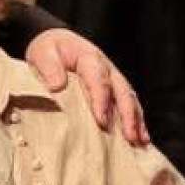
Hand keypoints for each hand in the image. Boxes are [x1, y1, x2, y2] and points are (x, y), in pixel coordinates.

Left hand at [24, 28, 147, 145]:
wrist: (56, 43)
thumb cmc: (49, 51)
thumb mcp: (43, 53)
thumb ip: (49, 67)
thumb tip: (58, 86)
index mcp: (89, 59)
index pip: (99, 80)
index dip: (101, 100)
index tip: (101, 121)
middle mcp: (106, 68)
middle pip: (121, 91)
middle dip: (127, 115)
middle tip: (129, 137)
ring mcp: (113, 79)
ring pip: (129, 99)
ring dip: (136, 120)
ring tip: (140, 142)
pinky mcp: (114, 89)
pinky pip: (129, 105)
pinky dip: (137, 121)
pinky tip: (142, 139)